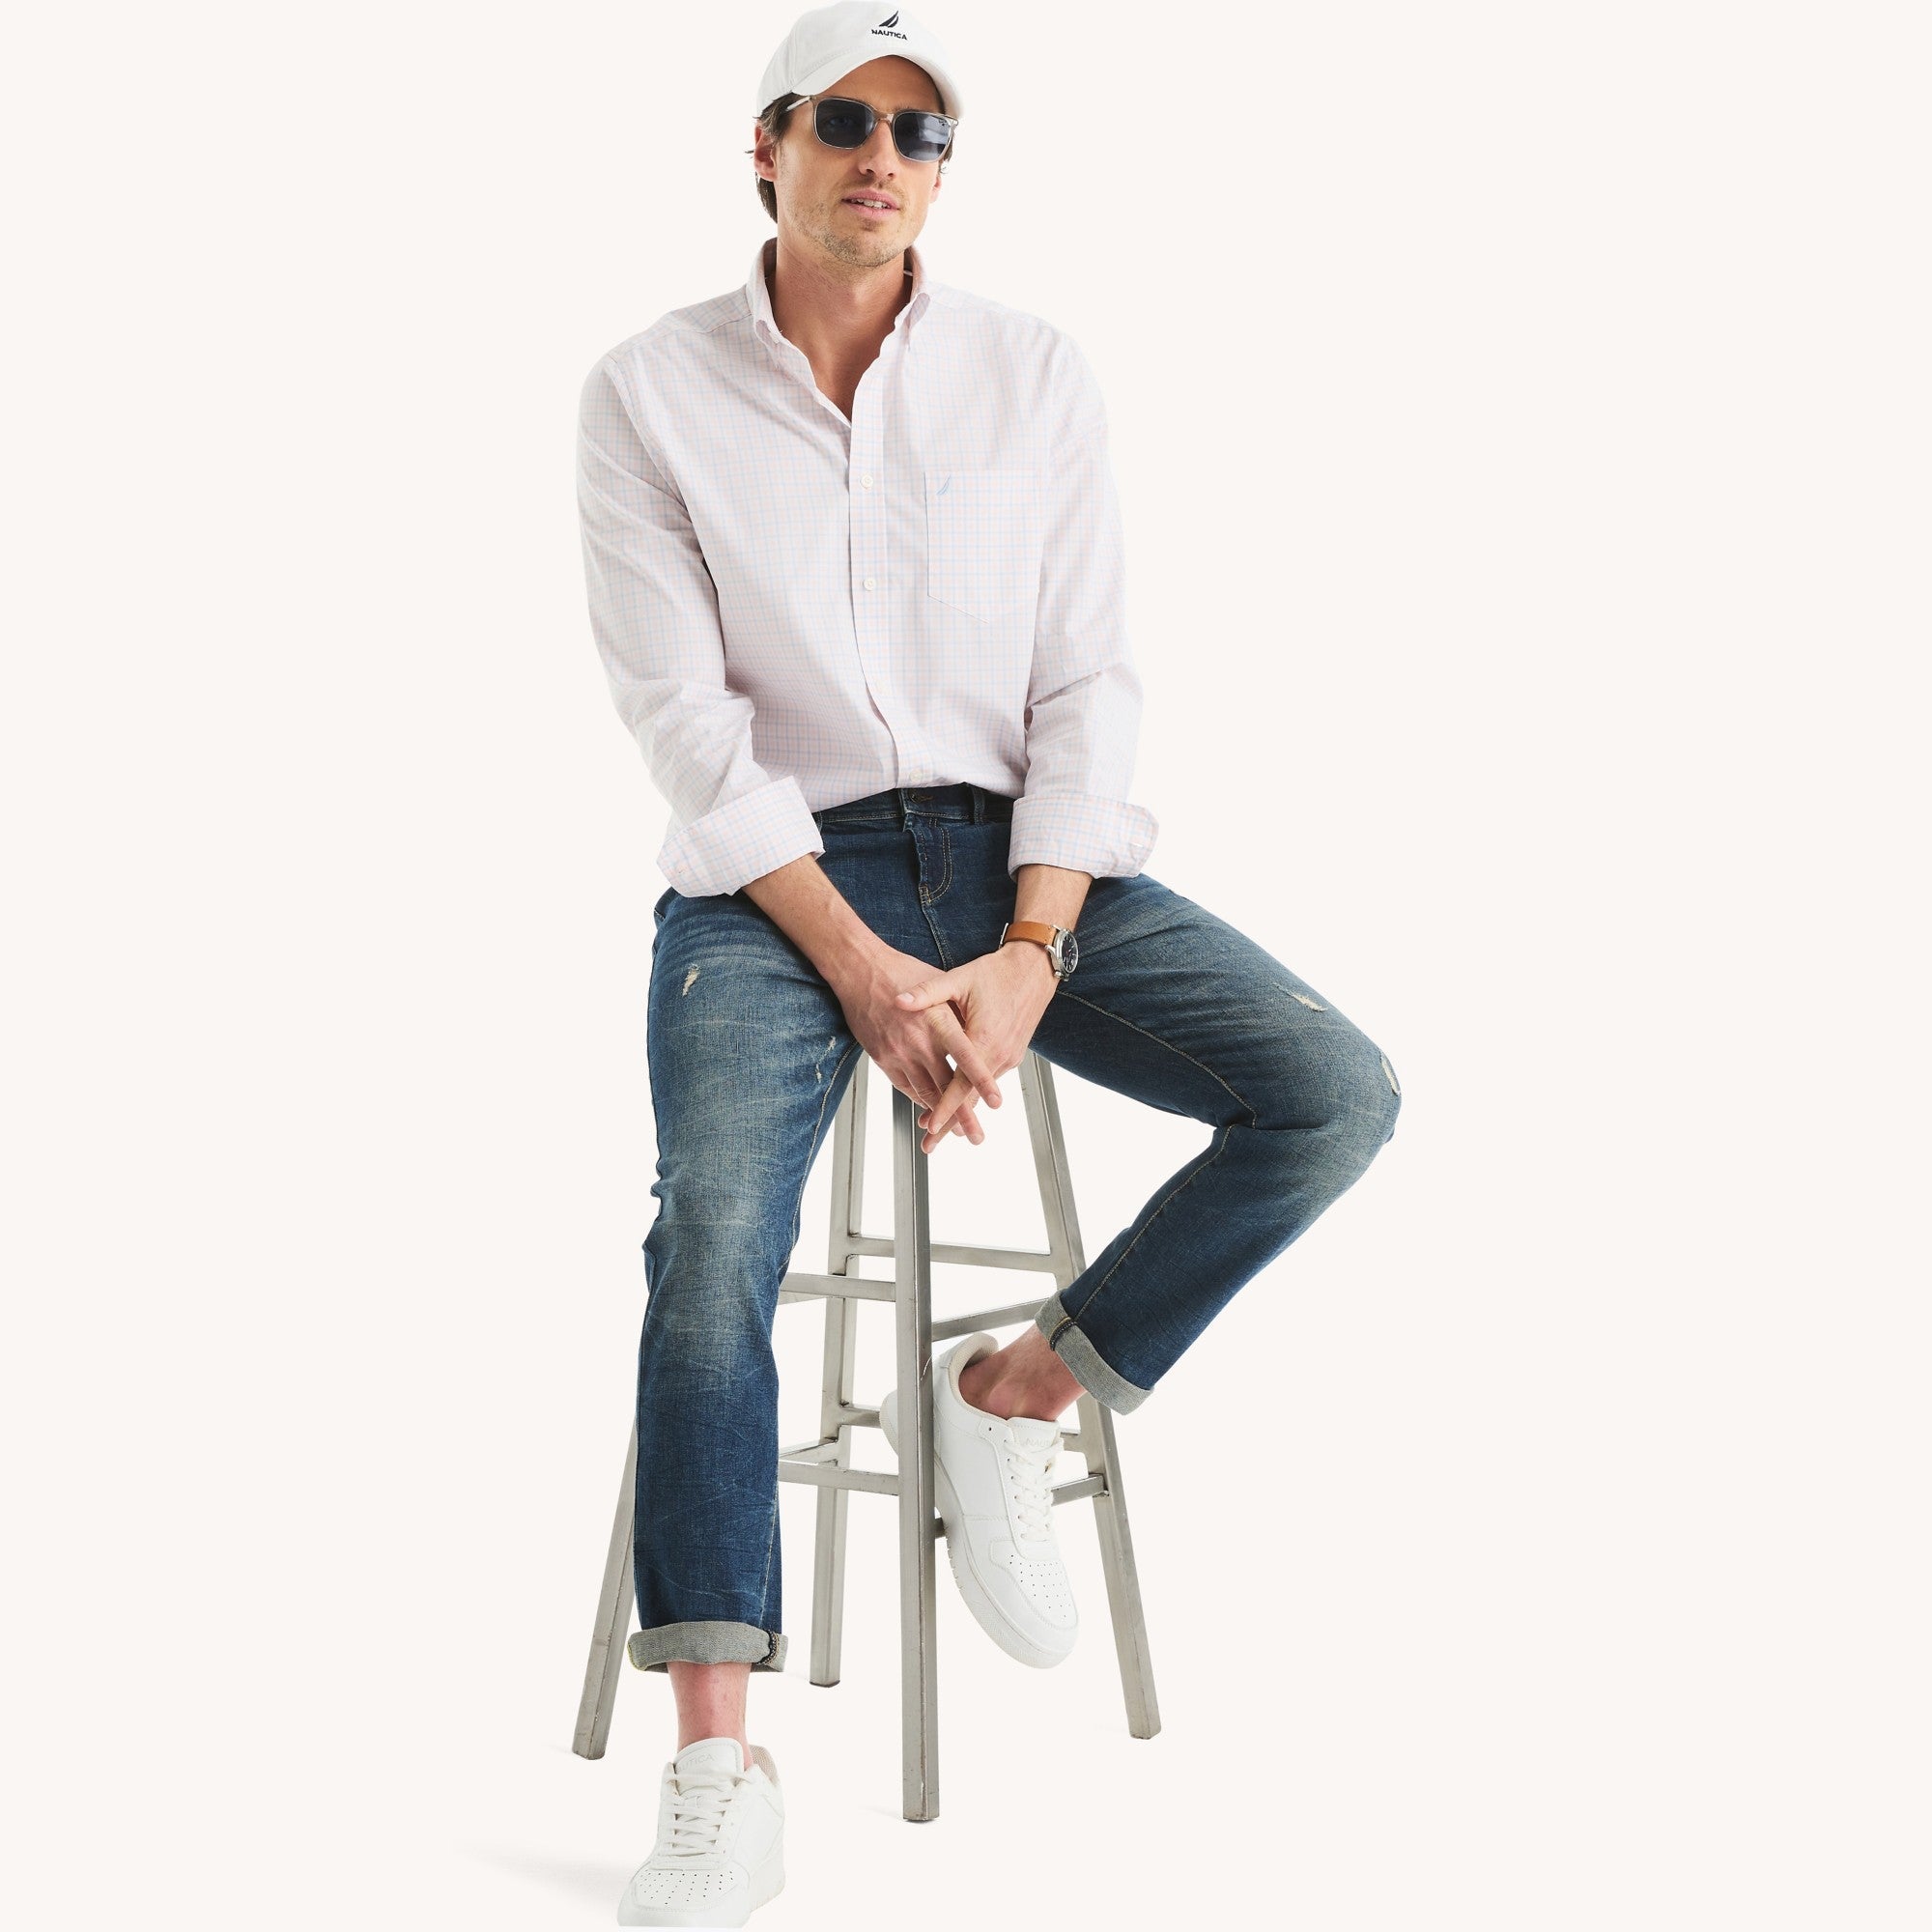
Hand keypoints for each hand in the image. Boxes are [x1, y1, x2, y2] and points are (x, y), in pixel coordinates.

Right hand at [832, 944, 1005, 1146]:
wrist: (859, 970)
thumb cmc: (901, 972)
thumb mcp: (940, 985)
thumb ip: (958, 1014)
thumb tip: (980, 1034)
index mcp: (937, 1020)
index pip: (965, 1056)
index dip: (980, 1080)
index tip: (996, 1101)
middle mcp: (918, 1041)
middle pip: (945, 1085)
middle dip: (962, 1114)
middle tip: (977, 1135)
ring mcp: (898, 1053)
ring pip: (924, 1092)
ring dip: (940, 1114)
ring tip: (955, 1133)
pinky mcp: (883, 1058)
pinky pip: (905, 1087)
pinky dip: (921, 1100)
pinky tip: (931, 1109)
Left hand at [894, 941, 1058, 1150]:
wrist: (1034, 968)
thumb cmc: (996, 972)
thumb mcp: (959, 979)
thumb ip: (928, 993)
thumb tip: (899, 1000)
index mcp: (984, 1039)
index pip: (960, 1083)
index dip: (943, 1107)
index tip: (929, 1127)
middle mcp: (1000, 1054)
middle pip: (971, 1098)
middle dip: (950, 1123)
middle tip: (930, 1146)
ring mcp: (1009, 1056)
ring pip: (981, 1091)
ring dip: (962, 1109)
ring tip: (941, 1130)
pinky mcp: (1012, 1053)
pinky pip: (989, 1079)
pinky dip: (974, 1092)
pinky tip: (959, 1100)